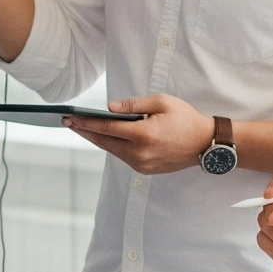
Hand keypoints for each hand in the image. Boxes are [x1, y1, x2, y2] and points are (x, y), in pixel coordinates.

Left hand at [67, 94, 212, 174]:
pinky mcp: (144, 169)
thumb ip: (134, 104)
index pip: (106, 128)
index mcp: (144, 135)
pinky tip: (103, 137)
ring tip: (82, 128)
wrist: (205, 144)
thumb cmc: (186, 119)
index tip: (69, 117)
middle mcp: (140, 153)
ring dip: (96, 139)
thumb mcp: (162, 102)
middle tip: (68, 122)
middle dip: (84, 131)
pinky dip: (111, 146)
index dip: (85, 122)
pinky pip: (122, 156)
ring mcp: (142, 164)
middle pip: (103, 142)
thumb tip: (110, 108)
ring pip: (111, 150)